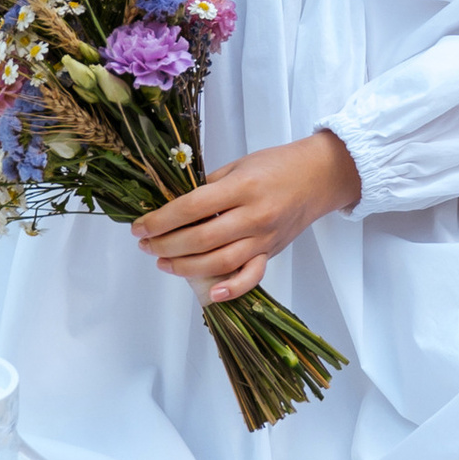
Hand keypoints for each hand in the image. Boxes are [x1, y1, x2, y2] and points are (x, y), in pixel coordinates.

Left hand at [132, 131, 358, 304]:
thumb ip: (208, 186)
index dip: (161, 220)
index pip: (192, 207)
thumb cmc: (276, 166)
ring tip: (164, 262)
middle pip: (201, 239)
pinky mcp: (272, 253)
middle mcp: (253, 215)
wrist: (318, 176)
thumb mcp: (238, 165)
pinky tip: (211, 293)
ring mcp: (264, 238)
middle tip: (146, 245)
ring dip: (186, 267)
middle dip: (166, 245)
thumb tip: (173, 207)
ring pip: (220, 262)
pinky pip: (252, 277)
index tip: (140, 227)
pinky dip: (232, 289)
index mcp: (242, 187)